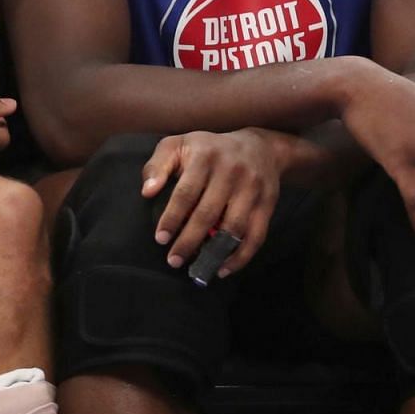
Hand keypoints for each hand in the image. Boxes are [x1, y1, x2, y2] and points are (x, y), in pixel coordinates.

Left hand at [141, 128, 282, 277]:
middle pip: (208, 213)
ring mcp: (251, 188)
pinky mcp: (267, 203)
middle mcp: (230, 171)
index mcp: (205, 156)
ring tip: (198, 268)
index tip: (161, 239)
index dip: (172, 218)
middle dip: (189, 241)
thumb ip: (158, 165)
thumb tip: (147, 192)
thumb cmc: (209, 149)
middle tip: (174, 260)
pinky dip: (241, 256)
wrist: (259, 147)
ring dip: (215, 252)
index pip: (185, 193)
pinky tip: (223, 268)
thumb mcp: (179, 145)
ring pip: (233, 227)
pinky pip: (256, 235)